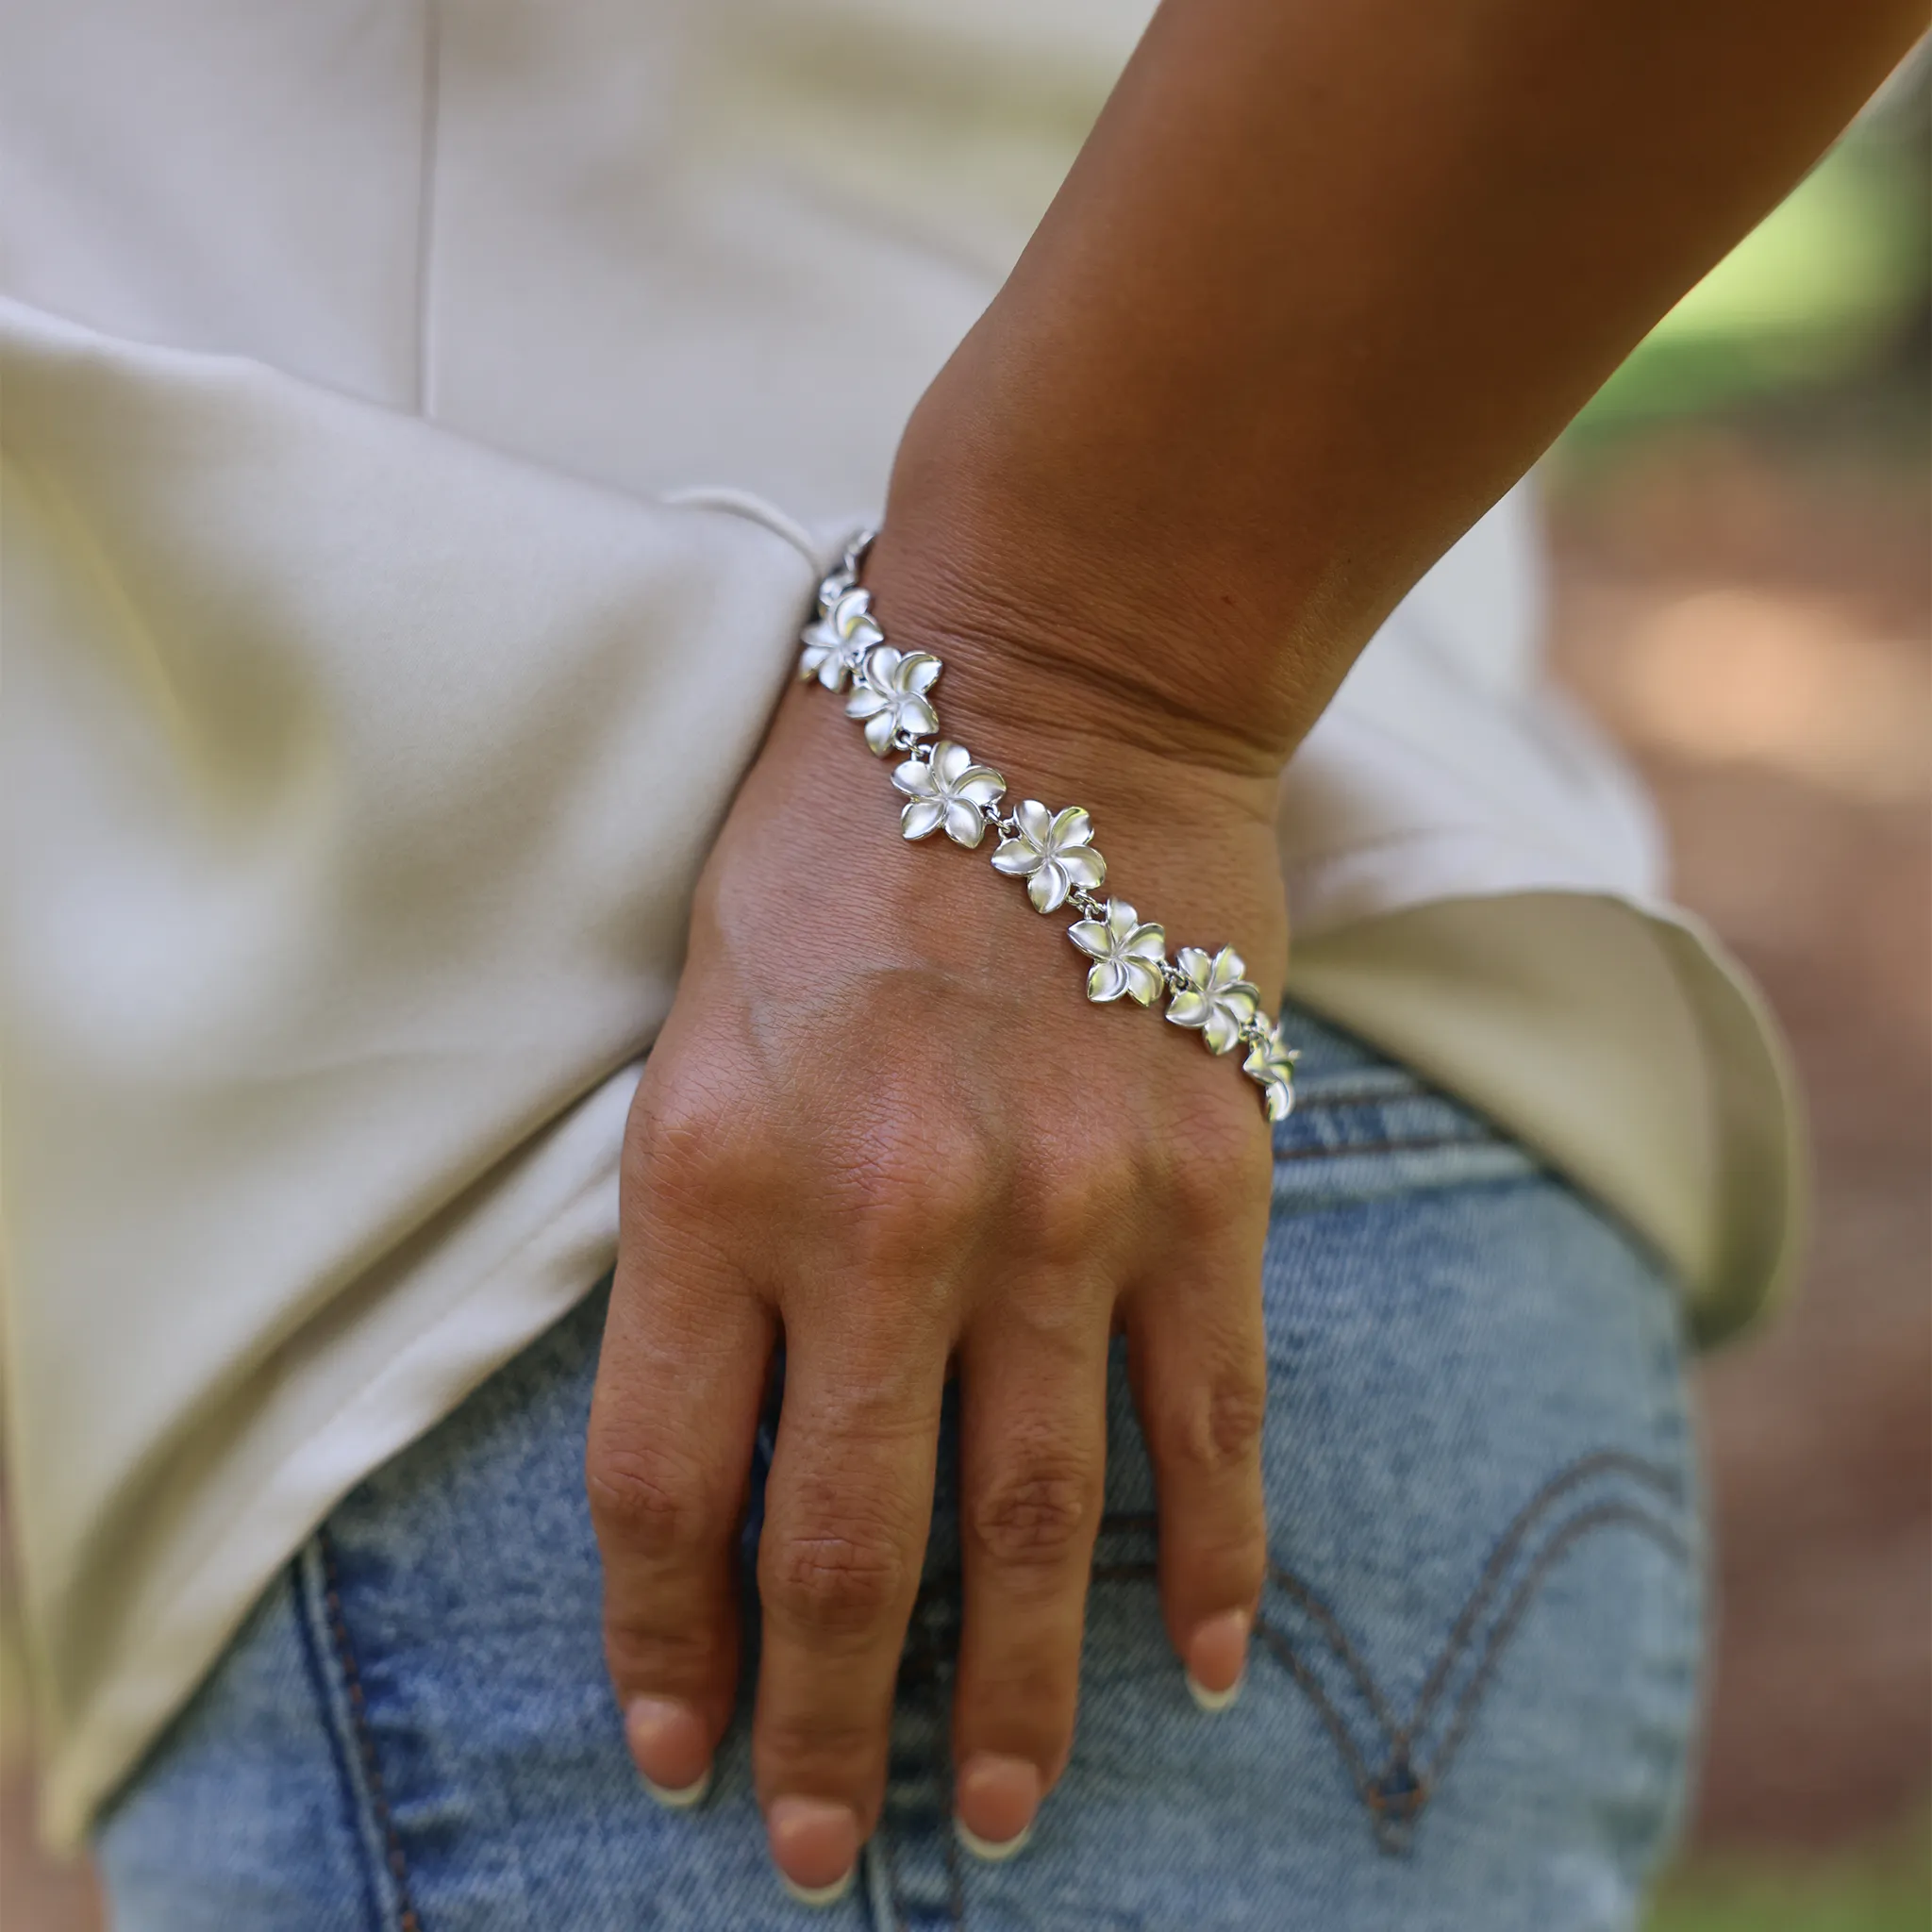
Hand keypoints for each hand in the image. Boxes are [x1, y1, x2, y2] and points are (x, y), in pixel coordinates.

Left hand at [586, 554, 1287, 1900]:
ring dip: (1011, 1699)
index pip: (665, 1489)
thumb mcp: (697, 1018)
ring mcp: (1061, 1209)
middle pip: (847, 1551)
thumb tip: (726, 1433)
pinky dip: (1212, 1562)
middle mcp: (880, 1218)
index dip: (662, 1650)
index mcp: (712, 1173)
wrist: (1046, 687)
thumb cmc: (835, 840)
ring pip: (1035, 1526)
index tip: (671, 1748)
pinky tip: (1207, 1667)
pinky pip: (1210, 1420)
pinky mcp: (1203, 1179)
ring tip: (993, 1813)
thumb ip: (699, 1226)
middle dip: (823, 1733)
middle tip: (814, 1851)